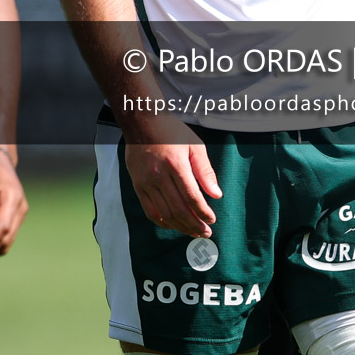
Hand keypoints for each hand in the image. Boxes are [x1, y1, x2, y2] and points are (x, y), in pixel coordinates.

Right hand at [124, 118, 221, 237]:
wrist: (142, 123)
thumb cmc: (171, 133)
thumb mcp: (194, 145)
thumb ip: (205, 171)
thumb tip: (216, 194)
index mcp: (175, 164)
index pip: (191, 196)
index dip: (203, 212)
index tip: (212, 219)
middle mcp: (159, 176)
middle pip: (178, 209)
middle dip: (194, 224)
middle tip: (205, 232)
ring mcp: (146, 183)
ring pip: (164, 214)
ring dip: (180, 227)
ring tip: (193, 232)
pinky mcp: (138, 186)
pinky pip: (150, 211)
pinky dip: (163, 222)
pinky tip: (174, 225)